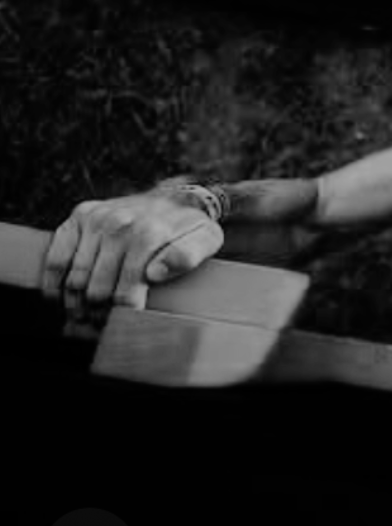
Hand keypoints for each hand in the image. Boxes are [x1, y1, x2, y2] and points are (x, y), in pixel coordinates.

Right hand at [41, 193, 223, 321]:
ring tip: (86, 317)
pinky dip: (54, 283)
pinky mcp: (80, 216)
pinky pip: (56, 257)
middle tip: (102, 326)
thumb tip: (155, 273)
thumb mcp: (204, 240)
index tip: (123, 328)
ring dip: (76, 306)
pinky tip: (61, 297)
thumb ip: (189, 256)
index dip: (121, 319)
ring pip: (75, 280)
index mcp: (149, 234)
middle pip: (96, 291)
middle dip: (99, 316)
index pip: (124, 294)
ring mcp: (97, 219)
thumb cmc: (188, 228)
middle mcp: (120, 224)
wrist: (175, 197)